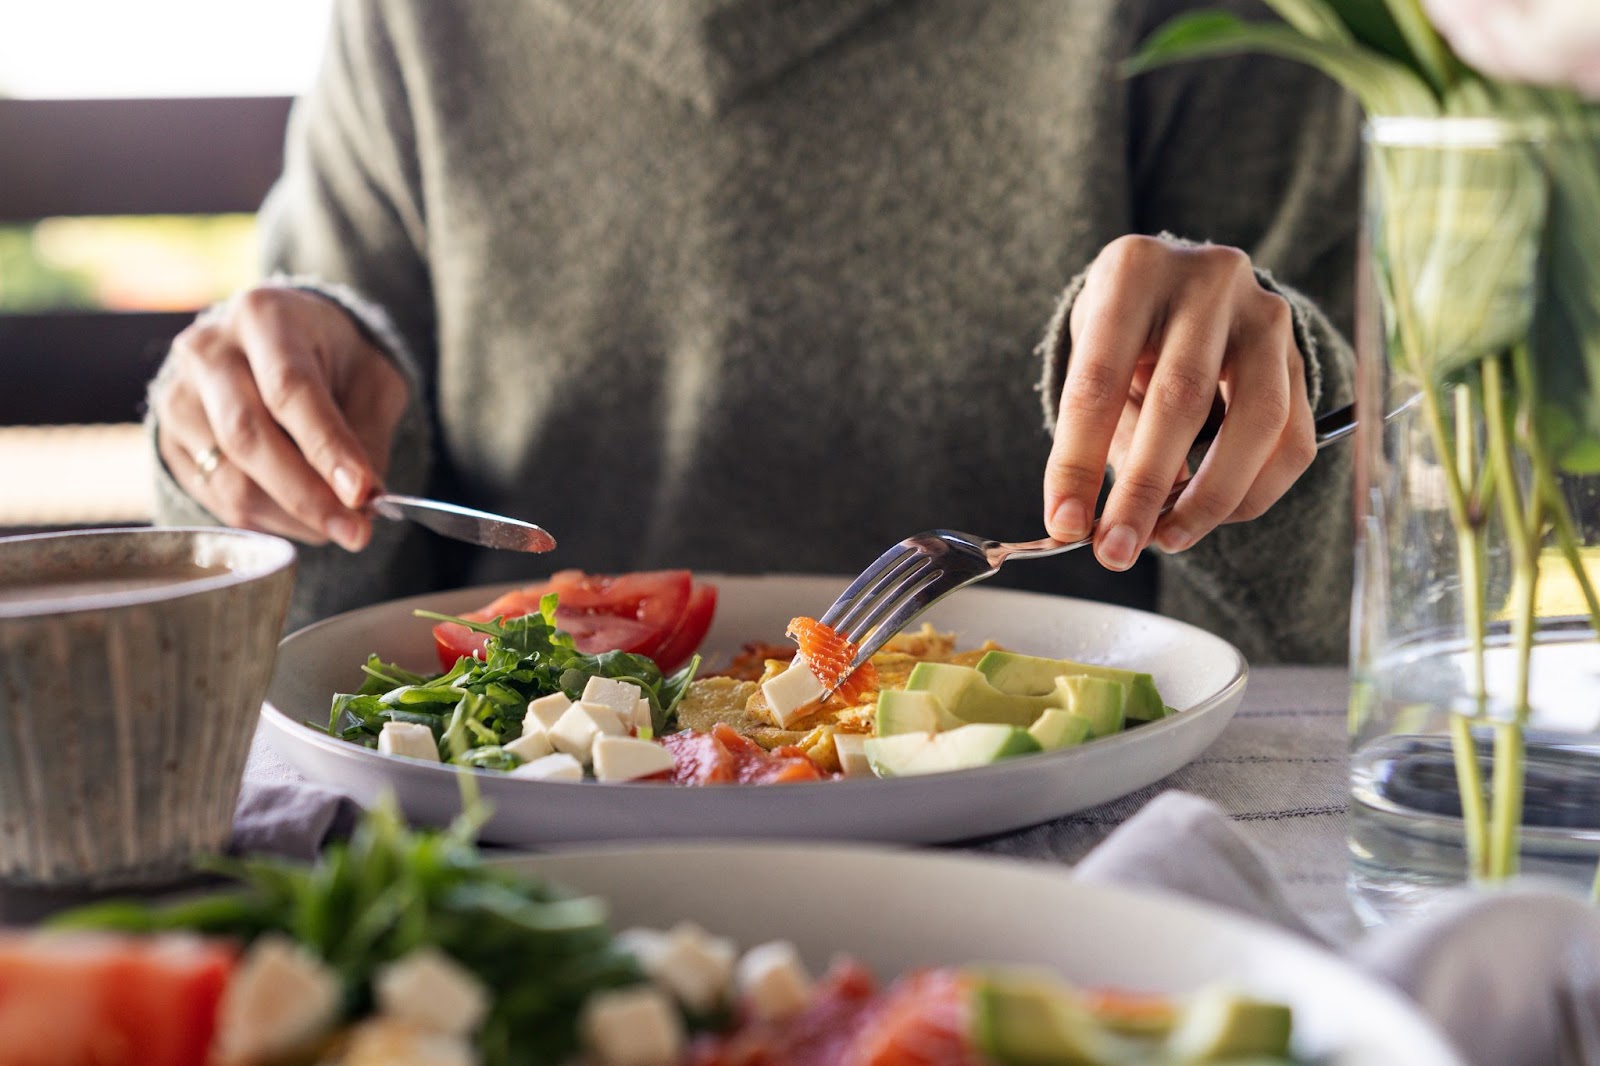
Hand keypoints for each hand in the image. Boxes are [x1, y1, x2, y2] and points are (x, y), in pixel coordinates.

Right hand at [152, 285, 408, 550]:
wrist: (278, 345)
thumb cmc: (332, 359)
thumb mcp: (371, 377)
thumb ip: (368, 432)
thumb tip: (363, 501)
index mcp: (264, 317)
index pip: (291, 390)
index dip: (327, 448)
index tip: (363, 495)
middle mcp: (208, 350)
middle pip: (249, 437)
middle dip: (309, 496)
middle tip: (357, 533)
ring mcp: (178, 396)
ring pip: (230, 478)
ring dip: (292, 516)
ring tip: (338, 523)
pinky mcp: (168, 439)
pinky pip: (216, 498)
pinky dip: (268, 520)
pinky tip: (302, 515)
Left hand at [1043, 235, 1316, 569]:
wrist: (1186, 284)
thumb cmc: (1127, 327)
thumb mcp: (1093, 355)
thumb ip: (1099, 428)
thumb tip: (1091, 520)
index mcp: (1134, 272)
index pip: (1098, 380)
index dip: (1078, 460)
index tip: (1065, 523)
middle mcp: (1208, 280)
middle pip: (1179, 400)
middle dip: (1144, 489)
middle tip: (1117, 550)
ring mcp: (1265, 314)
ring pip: (1256, 420)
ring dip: (1210, 497)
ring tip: (1168, 539)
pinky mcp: (1301, 355)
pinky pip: (1291, 439)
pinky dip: (1254, 491)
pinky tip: (1213, 514)